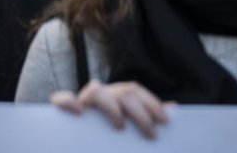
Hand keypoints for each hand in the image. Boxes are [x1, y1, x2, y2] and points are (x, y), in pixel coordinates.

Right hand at [51, 80, 168, 138]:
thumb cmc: (110, 139)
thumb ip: (148, 118)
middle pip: (121, 92)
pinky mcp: (62, 112)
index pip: (135, 90)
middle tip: (151, 134)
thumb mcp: (132, 131)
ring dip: (112, 106)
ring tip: (120, 126)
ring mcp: (81, 102)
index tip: (165, 121)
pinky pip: (61, 99)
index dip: (151, 103)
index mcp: (115, 97)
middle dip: (140, 112)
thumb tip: (174, 108)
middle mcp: (100, 96)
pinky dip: (68, 101)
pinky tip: (79, 112)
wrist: (84, 148)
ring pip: (95, 90)